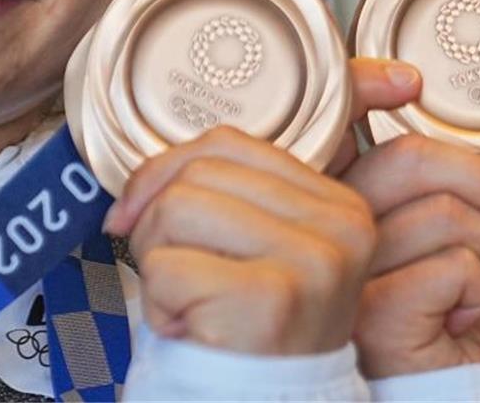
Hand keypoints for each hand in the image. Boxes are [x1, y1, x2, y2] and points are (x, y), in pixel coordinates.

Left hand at [102, 125, 375, 354]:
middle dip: (157, 223)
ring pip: (175, 209)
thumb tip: (142, 184)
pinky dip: (158, 305)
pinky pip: (166, 268)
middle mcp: (338, 225)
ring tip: (188, 303)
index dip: (167, 171)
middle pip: (197, 172)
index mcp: (338, 203)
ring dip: (157, 264)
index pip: (228, 141)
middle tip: (178, 277)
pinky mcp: (271, 298)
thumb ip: (223, 194)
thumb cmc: (252, 339)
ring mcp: (311, 259)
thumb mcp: (258, 250)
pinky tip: (192, 329)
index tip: (141, 211)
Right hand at [341, 60, 479, 377]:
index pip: (333, 128)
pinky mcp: (375, 313)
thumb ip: (434, 194)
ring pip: (448, 213)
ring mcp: (348, 272)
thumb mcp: (436, 245)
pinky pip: (460, 265)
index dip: (363, 82)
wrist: (438, 397)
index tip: (406, 81)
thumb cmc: (440, 322)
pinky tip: (471, 317)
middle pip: (412, 157)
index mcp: (338, 205)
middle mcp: (330, 232)